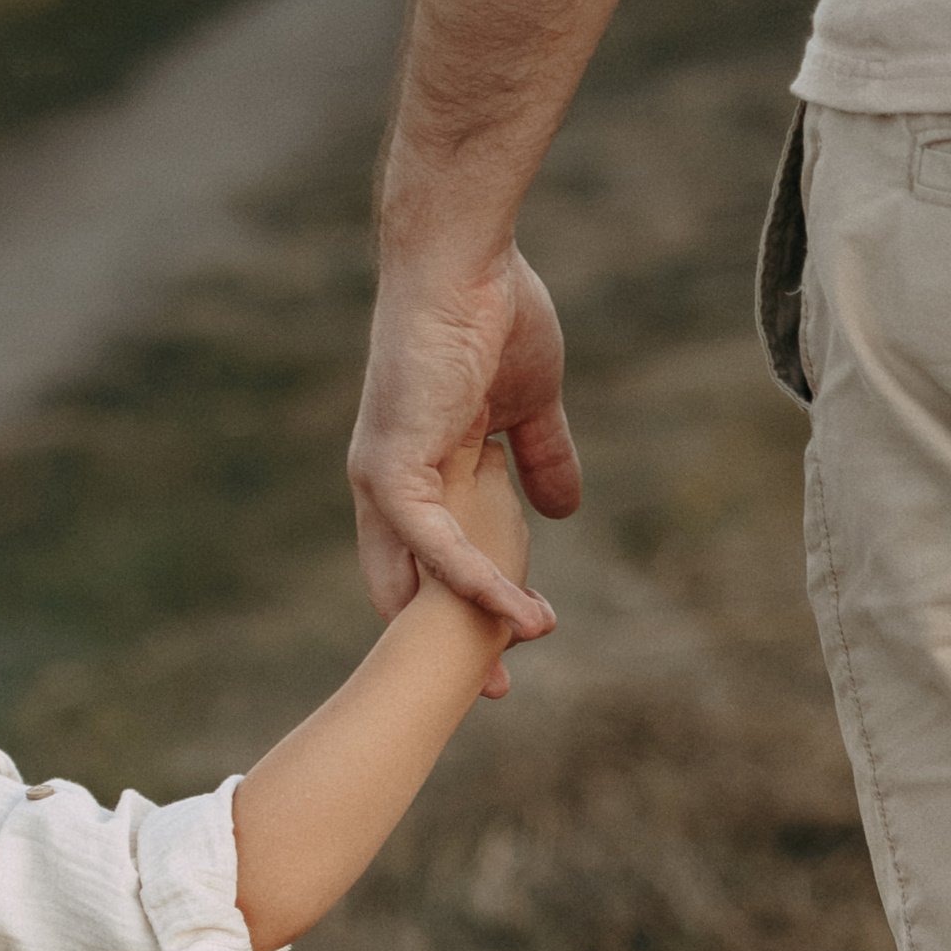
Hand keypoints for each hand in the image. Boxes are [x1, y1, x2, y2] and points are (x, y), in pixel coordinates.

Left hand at [349, 245, 575, 692]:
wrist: (465, 261)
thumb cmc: (493, 314)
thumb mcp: (529, 406)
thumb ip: (542, 459)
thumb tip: (566, 512)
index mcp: (412, 473)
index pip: (425, 562)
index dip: (460, 607)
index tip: (506, 643)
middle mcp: (386, 487)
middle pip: (408, 591)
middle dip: (446, 646)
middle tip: (493, 689)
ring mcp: (384, 481)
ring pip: (418, 582)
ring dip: (468, 628)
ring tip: (509, 669)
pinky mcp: (394, 469)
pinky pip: (436, 546)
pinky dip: (477, 582)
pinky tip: (519, 614)